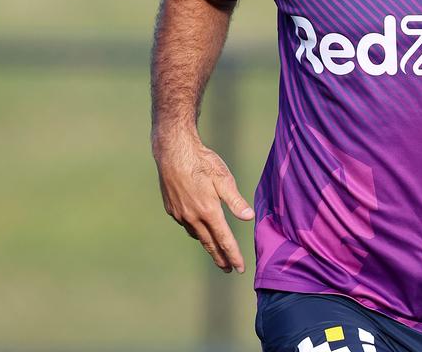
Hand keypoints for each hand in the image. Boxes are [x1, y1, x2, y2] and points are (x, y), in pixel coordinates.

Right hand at [152, 135, 254, 272]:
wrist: (173, 151)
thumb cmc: (202, 161)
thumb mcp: (223, 178)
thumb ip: (235, 201)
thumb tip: (249, 218)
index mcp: (208, 211)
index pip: (224, 240)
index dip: (233, 255)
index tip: (240, 268)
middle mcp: (193, 217)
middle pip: (209, 244)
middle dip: (220, 258)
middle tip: (228, 269)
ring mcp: (180, 214)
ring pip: (197, 235)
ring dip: (207, 244)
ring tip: (216, 251)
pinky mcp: (172, 209)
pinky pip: (186, 225)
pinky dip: (195, 230)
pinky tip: (199, 228)